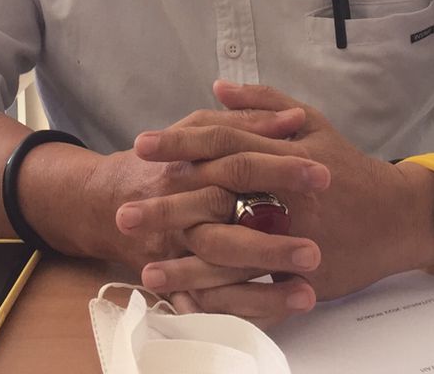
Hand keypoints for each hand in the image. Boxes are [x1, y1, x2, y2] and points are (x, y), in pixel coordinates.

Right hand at [23, 101, 329, 326]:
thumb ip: (248, 121)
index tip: (323, 175)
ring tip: (307, 294)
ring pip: (219, 274)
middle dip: (271, 244)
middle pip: (228, 229)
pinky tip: (279, 313)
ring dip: (262, 288)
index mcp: (193, 166)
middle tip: (316, 251)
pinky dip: (243, 311)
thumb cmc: (169, 160)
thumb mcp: (202, 129)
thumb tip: (295, 120)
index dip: (281, 170)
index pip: (240, 165)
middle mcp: (182, 210)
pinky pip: (209, 304)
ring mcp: (177, 250)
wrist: (110, 202)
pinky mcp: (176, 282)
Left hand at [127, 81, 431, 310]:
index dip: (181, 144)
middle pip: (220, 198)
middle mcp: (287, 194)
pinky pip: (257, 288)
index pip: (225, 143)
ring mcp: (295, 236)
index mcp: (286, 153)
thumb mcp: (313, 122)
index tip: (141, 145)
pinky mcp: (303, 273)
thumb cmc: (349, 167)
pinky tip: (188, 302)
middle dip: (170, 206)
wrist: (399, 217)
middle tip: (124, 211)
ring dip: (186, 261)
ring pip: (233, 250)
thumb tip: (216, 87)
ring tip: (144, 266)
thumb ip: (264, 103)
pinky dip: (222, 296)